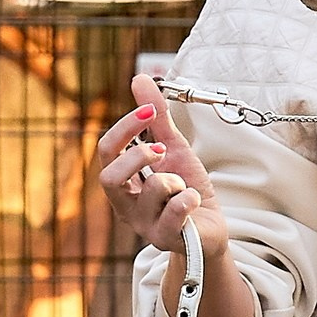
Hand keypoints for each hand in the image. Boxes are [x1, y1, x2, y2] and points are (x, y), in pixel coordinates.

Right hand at [97, 73, 227, 261]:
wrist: (210, 227)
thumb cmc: (186, 189)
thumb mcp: (174, 149)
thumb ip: (156, 119)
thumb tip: (139, 78)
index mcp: (122, 181)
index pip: (107, 151)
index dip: (125, 127)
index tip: (150, 110)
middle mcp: (124, 205)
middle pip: (109, 178)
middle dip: (138, 157)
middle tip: (163, 151)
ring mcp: (143, 225)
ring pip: (151, 192)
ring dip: (174, 181)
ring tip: (183, 186)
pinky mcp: (165, 239)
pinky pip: (175, 213)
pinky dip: (189, 200)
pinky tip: (194, 200)